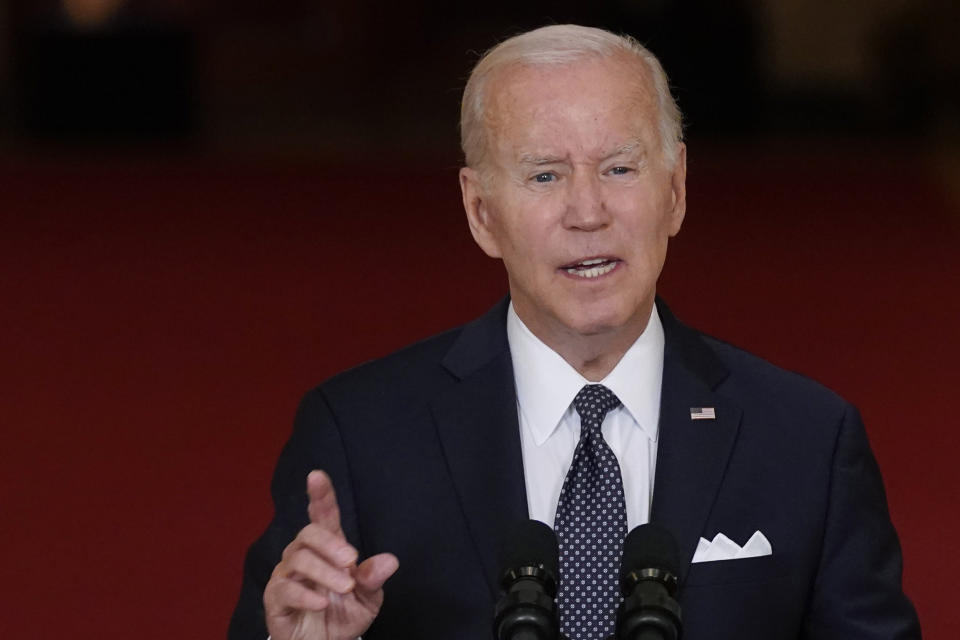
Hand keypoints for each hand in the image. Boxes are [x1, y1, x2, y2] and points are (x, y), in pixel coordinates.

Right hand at [264, 470, 398, 639]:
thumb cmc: (343, 615)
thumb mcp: (368, 599)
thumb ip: (374, 579)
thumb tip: (389, 561)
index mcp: (328, 549)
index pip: (322, 516)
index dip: (320, 495)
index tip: (317, 475)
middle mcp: (303, 556)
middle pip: (308, 534)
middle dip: (330, 544)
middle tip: (351, 560)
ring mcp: (286, 576)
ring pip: (297, 559)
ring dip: (324, 572)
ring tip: (344, 588)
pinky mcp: (275, 598)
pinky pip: (284, 589)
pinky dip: (305, 595)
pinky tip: (322, 603)